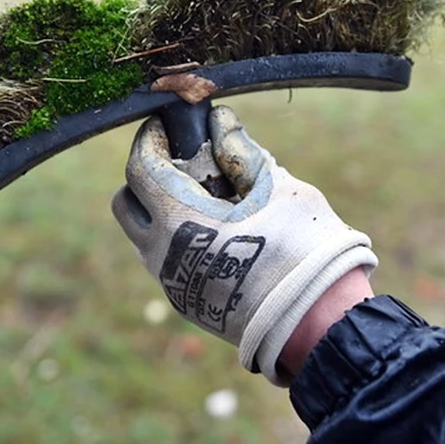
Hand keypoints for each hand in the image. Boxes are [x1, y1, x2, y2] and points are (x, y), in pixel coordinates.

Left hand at [111, 105, 377, 385]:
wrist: (317, 322)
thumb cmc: (301, 247)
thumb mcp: (275, 188)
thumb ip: (240, 152)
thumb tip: (220, 121)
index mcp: (178, 221)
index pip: (141, 167)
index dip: (151, 139)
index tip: (167, 124)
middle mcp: (162, 254)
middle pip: (127, 204)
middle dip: (146, 175)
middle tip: (182, 160)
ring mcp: (171, 283)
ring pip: (143, 235)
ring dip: (160, 209)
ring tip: (206, 195)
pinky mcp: (186, 302)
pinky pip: (165, 259)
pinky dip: (177, 236)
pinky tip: (217, 228)